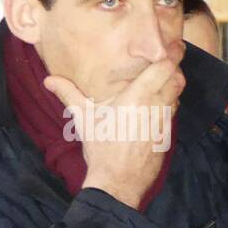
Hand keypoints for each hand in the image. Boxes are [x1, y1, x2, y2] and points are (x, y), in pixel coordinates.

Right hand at [45, 46, 184, 208]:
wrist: (119, 181)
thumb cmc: (102, 148)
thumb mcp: (84, 119)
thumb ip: (69, 94)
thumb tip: (49, 79)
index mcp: (137, 97)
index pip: (164, 69)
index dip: (171, 56)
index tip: (172, 45)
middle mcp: (156, 106)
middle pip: (177, 79)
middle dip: (174, 68)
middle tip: (167, 59)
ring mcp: (164, 121)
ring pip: (178, 95)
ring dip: (172, 85)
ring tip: (161, 78)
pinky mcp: (168, 134)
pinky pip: (173, 111)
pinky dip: (169, 102)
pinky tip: (157, 102)